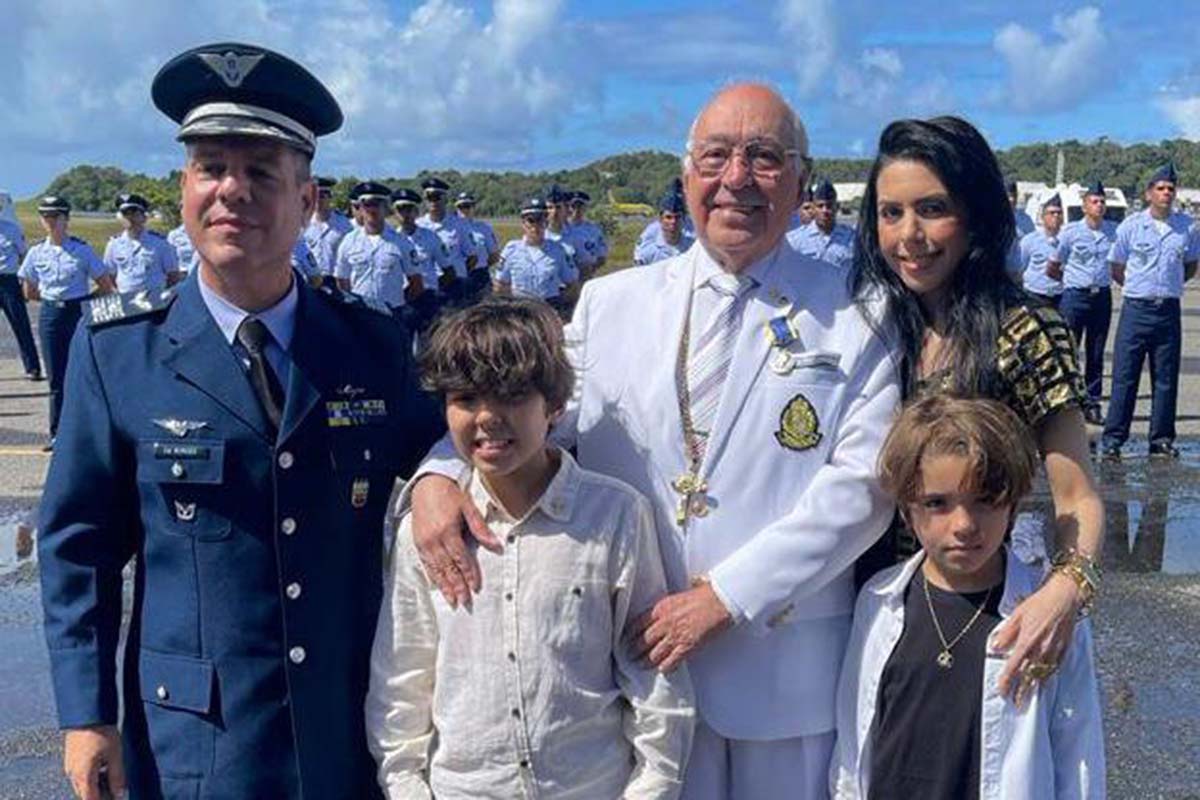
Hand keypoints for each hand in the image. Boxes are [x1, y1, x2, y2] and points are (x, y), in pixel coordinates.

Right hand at [64, 725, 124, 799]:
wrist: (87, 713)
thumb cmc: (101, 732)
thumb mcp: (115, 755)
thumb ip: (117, 777)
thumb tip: (120, 793)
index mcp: (83, 776)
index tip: (116, 797)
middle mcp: (72, 773)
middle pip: (85, 794)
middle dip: (100, 795)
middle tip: (117, 790)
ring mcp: (69, 765)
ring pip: (82, 784)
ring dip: (95, 785)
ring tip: (112, 777)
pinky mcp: (70, 757)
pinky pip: (79, 774)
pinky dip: (91, 776)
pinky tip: (103, 767)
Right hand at [410, 474, 499, 607]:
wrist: (427, 483)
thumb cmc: (450, 493)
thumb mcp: (468, 507)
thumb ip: (480, 528)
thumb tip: (495, 545)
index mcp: (448, 531)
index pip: (461, 559)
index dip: (469, 574)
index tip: (476, 588)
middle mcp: (434, 539)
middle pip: (448, 568)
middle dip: (457, 586)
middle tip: (464, 602)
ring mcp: (424, 542)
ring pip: (436, 569)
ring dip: (444, 586)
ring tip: (452, 600)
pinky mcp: (418, 542)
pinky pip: (426, 564)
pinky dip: (433, 576)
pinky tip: (438, 586)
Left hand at [628, 583, 732, 672]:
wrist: (721, 601)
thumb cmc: (706, 593)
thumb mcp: (683, 591)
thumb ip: (678, 596)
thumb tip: (689, 585)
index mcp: (661, 608)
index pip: (637, 624)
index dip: (630, 635)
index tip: (626, 640)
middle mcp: (664, 623)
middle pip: (643, 641)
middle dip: (635, 651)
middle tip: (630, 657)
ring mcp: (675, 636)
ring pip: (654, 654)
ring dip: (646, 662)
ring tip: (641, 666)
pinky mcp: (687, 646)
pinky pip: (672, 661)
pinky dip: (666, 667)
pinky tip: (663, 670)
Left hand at [991, 571, 1079, 707]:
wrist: (1065, 597)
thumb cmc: (1039, 603)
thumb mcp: (1016, 615)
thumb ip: (1006, 633)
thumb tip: (995, 647)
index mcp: (1027, 641)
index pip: (1014, 667)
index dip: (1007, 681)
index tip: (1002, 691)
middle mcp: (1041, 650)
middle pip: (1029, 676)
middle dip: (1022, 691)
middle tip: (1016, 704)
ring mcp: (1055, 651)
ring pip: (1043, 675)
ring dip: (1035, 688)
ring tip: (1029, 698)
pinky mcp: (1064, 650)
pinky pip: (1055, 668)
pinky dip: (1048, 677)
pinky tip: (1044, 683)